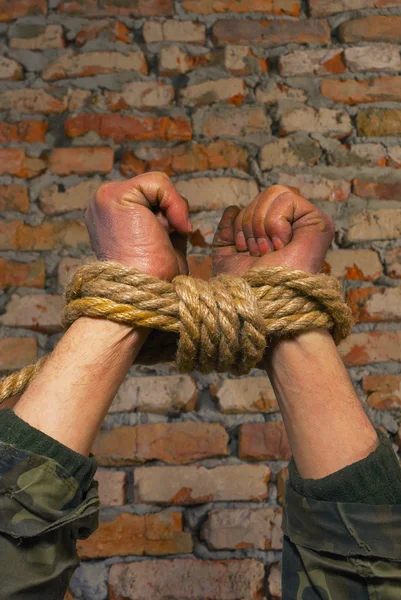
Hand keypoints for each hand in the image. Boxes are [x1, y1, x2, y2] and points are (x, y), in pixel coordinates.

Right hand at [85, 172, 190, 279]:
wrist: (144, 295)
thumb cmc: (156, 280)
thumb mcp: (163, 244)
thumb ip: (165, 223)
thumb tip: (179, 214)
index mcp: (110, 219)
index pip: (150, 202)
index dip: (168, 221)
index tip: (164, 246)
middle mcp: (102, 207)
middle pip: (154, 192)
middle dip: (169, 215)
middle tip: (161, 244)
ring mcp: (105, 199)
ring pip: (157, 185)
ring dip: (172, 212)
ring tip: (160, 239)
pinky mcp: (113, 196)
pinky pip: (158, 182)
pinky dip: (174, 204)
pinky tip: (170, 229)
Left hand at [213, 185, 333, 275]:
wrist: (259, 300)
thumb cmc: (244, 285)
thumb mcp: (227, 255)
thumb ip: (228, 232)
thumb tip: (233, 208)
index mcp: (274, 233)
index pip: (254, 204)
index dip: (242, 224)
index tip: (246, 250)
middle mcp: (292, 226)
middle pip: (263, 195)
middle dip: (251, 224)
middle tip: (259, 252)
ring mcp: (307, 224)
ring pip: (274, 193)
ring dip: (261, 225)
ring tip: (269, 250)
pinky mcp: (319, 224)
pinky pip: (287, 199)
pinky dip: (274, 223)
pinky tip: (281, 245)